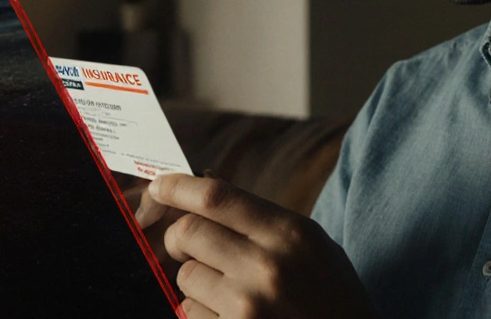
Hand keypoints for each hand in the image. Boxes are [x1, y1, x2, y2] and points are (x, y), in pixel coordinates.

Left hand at [147, 173, 374, 318]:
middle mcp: (267, 267)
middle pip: (187, 232)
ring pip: (185, 276)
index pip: (215, 197)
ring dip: (196, 282)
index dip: (176, 187)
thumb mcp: (311, 246)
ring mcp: (249, 307)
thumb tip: (198, 190)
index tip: (158, 186)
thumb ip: (259, 219)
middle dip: (180, 238)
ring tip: (230, 292)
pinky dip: (203, 313)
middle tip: (190, 247)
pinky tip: (235, 317)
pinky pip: (190, 313)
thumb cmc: (332, 297)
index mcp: (289, 233)